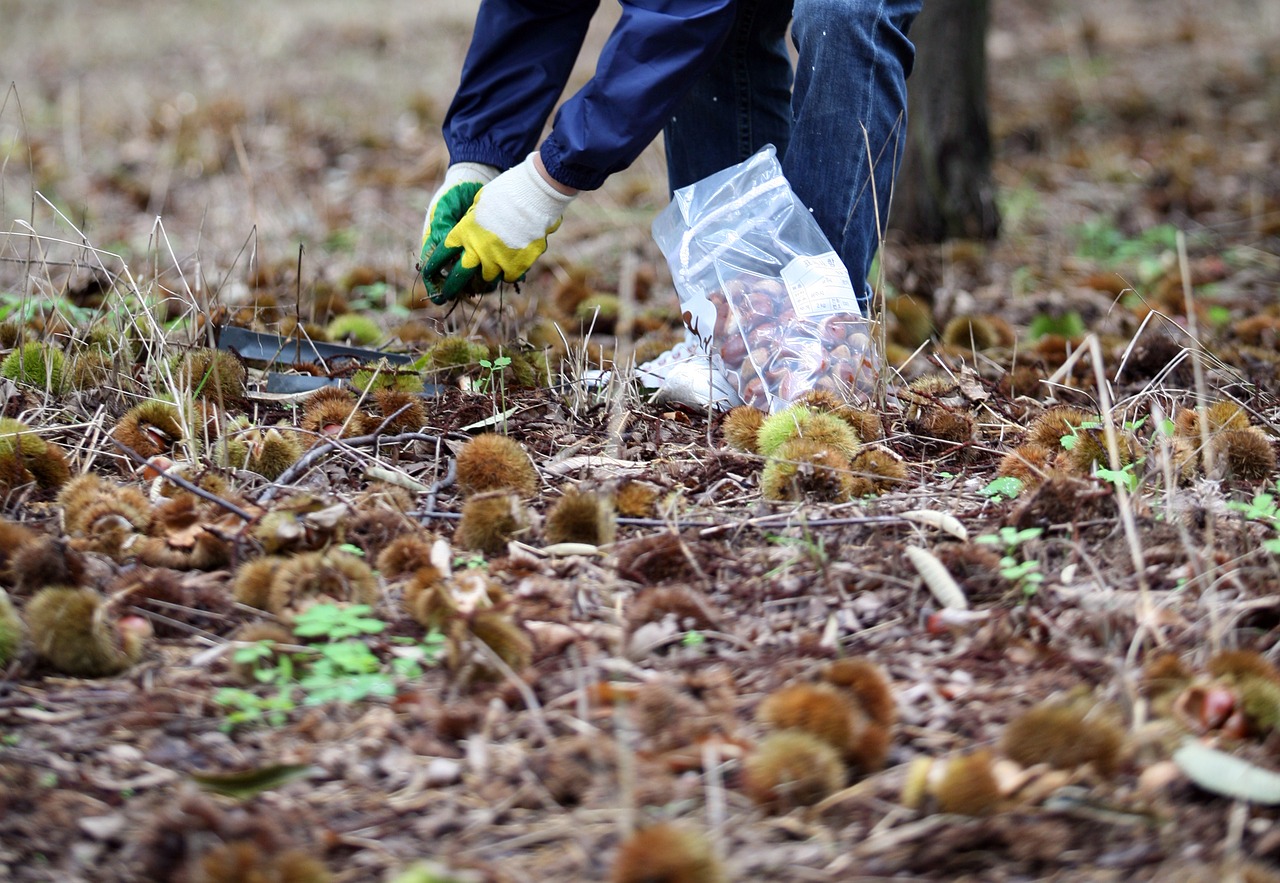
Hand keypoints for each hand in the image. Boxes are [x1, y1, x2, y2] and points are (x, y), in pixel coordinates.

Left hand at [420, 153, 575, 302]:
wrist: (534, 195)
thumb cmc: (507, 191)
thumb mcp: (480, 202)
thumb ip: (472, 220)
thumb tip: (470, 228)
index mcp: (464, 232)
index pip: (442, 254)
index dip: (434, 265)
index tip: (430, 273)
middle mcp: (478, 250)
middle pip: (460, 277)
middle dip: (451, 287)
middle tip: (447, 295)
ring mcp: (498, 260)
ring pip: (488, 278)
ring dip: (488, 274)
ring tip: (491, 270)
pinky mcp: (518, 266)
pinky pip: (510, 277)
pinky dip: (510, 272)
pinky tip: (513, 263)